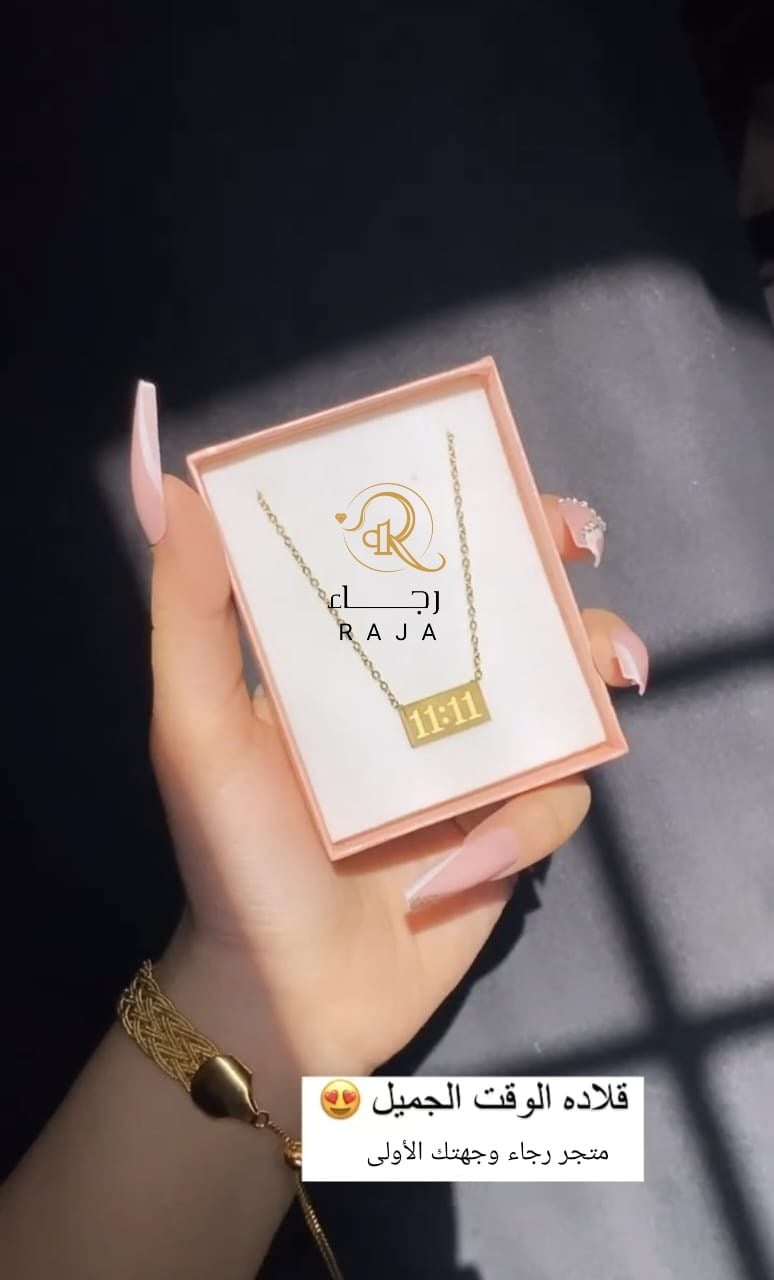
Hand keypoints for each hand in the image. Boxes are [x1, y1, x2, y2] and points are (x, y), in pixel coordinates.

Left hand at [132, 387, 647, 1079]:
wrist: (282, 991)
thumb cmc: (236, 852)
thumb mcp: (198, 729)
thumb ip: (192, 615)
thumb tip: (173, 487)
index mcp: (356, 659)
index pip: (422, 562)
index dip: (469, 511)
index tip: (504, 482)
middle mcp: (424, 698)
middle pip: (513, 612)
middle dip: (557, 569)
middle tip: (583, 549)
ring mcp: (474, 763)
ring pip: (561, 695)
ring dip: (590, 673)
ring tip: (611, 675)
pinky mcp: (510, 830)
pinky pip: (557, 802)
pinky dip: (524, 825)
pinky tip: (464, 861)